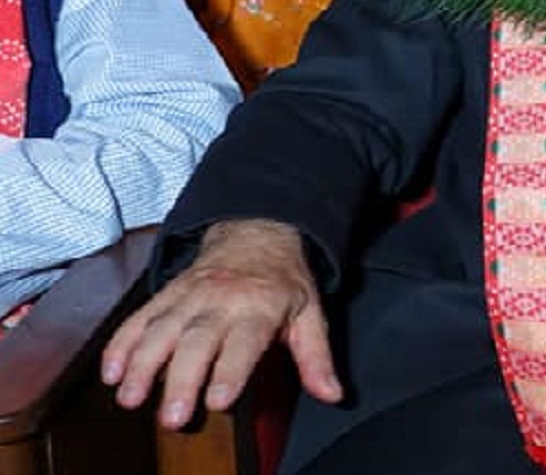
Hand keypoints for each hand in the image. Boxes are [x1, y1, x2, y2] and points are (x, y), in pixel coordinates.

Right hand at [102, 219, 342, 428]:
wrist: (257, 231)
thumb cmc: (282, 280)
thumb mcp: (309, 312)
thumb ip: (317, 357)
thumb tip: (333, 394)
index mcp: (260, 306)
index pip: (245, 342)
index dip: (231, 371)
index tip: (218, 400)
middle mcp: (223, 300)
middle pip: (198, 341)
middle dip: (183, 378)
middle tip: (173, 416)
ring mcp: (191, 295)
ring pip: (162, 328)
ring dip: (143, 364)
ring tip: (130, 397)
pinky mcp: (167, 293)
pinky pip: (141, 316)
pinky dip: (122, 342)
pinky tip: (111, 371)